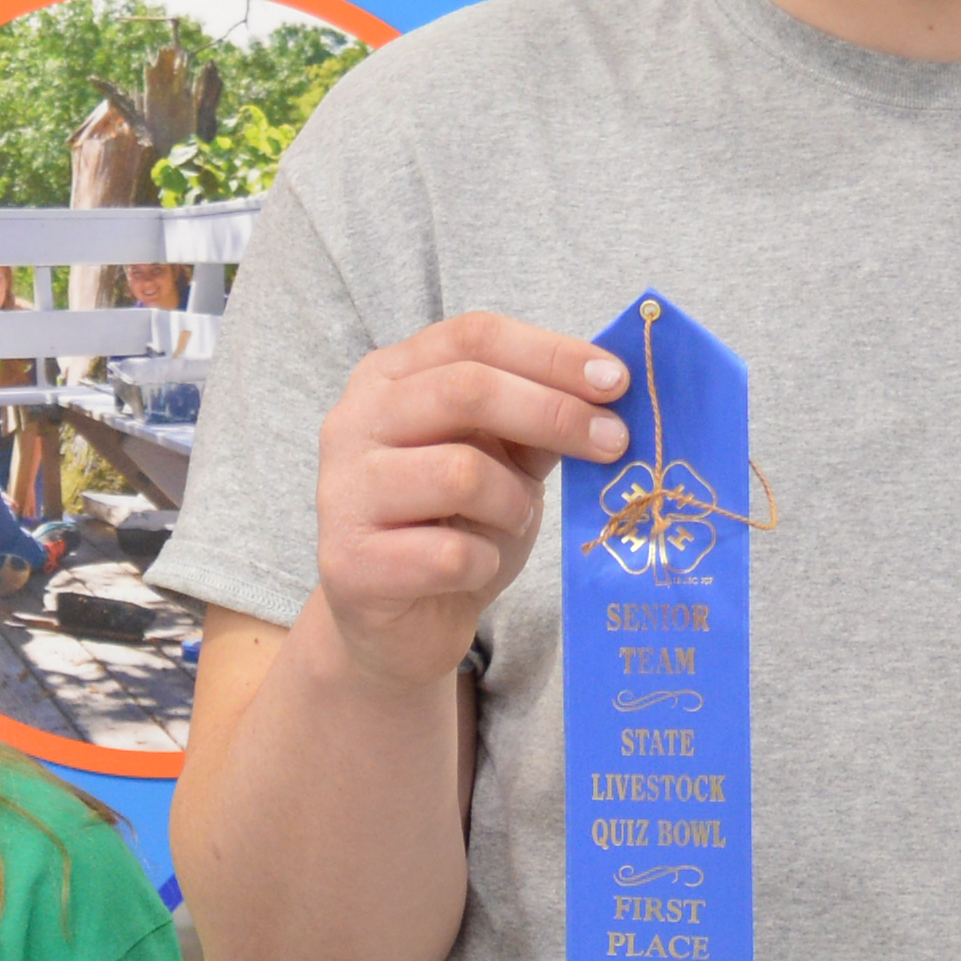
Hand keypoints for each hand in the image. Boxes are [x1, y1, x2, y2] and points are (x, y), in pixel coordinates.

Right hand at [306, 310, 627, 691]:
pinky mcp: (350, 563)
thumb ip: (538, 418)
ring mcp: (343, 491)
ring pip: (459, 472)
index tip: (617, 381)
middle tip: (613, 442)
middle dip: (553, 413)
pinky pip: (448, 554)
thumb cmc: (453, 527)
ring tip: (514, 520)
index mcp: (388, 378)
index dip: (552, 353)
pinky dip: (484, 564)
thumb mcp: (502, 458)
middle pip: (466, 389)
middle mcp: (353, 422)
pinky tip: (476, 569)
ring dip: (512, 502)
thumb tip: (611, 388)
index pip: (473, 337)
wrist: (399, 623)